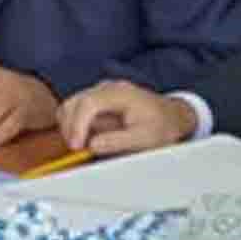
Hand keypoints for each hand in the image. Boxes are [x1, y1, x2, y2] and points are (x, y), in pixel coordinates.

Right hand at [61, 81, 197, 155]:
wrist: (170, 117)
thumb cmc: (161, 126)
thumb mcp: (146, 139)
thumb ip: (118, 141)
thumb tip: (92, 145)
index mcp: (120, 92)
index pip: (89, 104)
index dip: (78, 126)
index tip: (77, 147)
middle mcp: (106, 88)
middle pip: (73, 103)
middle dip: (70, 129)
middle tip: (78, 151)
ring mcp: (99, 92)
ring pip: (70, 107)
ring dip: (71, 128)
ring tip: (84, 146)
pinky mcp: (94, 101)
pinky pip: (74, 112)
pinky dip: (74, 127)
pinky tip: (87, 140)